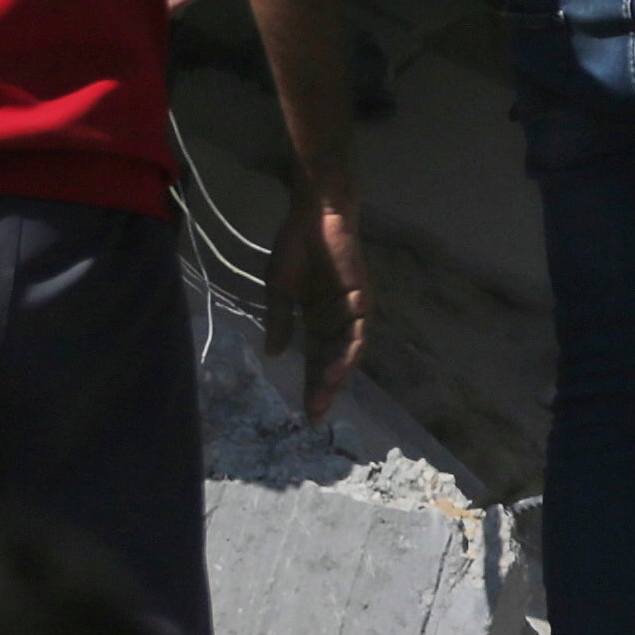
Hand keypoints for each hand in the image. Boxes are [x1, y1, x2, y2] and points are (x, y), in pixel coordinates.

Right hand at [263, 190, 371, 420]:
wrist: (313, 217)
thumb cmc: (295, 249)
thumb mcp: (279, 291)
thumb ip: (280, 322)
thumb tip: (272, 354)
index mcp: (316, 319)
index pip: (313, 359)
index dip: (309, 385)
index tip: (304, 413)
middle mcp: (337, 320)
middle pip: (331, 361)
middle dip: (323, 389)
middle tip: (314, 417)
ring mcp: (351, 311)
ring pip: (347, 352)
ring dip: (336, 375)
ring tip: (323, 398)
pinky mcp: (361, 299)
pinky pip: (358, 331)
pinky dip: (348, 352)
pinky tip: (337, 371)